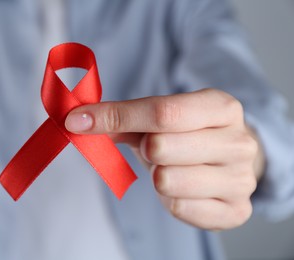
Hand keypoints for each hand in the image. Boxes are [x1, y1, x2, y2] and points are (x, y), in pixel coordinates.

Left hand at [65, 88, 263, 229]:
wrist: (227, 160)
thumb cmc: (189, 135)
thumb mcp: (161, 118)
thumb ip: (123, 118)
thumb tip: (78, 121)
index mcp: (222, 107)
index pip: (162, 112)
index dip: (115, 116)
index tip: (78, 120)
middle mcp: (239, 142)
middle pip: (162, 146)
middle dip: (145, 149)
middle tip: (154, 148)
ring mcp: (242, 179)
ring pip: (167, 180)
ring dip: (157, 175)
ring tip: (170, 167)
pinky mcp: (237, 210)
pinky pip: (179, 207)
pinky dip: (169, 199)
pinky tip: (180, 188)